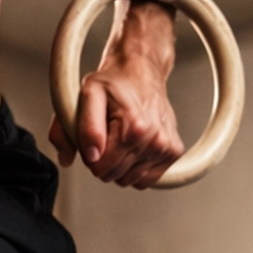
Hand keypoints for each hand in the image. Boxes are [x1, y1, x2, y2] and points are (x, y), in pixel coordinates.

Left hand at [50, 11, 184, 188]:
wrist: (142, 71)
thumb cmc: (113, 84)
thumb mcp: (86, 96)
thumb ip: (78, 127)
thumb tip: (88, 156)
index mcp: (133, 128)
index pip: (100, 167)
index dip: (90, 156)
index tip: (93, 138)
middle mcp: (154, 139)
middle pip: (114, 175)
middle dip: (104, 160)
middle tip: (107, 135)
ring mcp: (165, 147)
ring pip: (129, 180)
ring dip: (121, 164)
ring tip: (122, 138)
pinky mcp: (173, 152)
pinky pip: (146, 179)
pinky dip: (136, 168)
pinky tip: (134, 146)